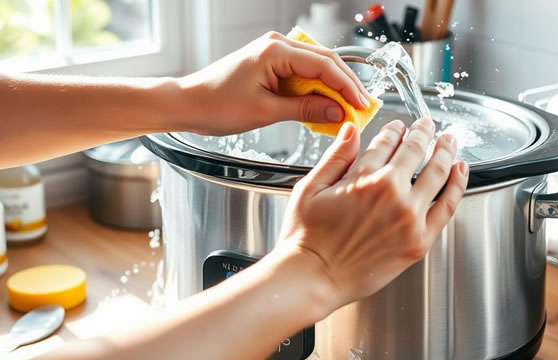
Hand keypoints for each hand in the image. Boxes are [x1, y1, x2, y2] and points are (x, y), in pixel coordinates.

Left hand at [177, 31, 369, 135]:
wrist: (189, 102)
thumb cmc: (217, 104)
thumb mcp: (266, 111)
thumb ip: (306, 110)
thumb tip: (337, 112)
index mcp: (275, 51)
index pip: (324, 66)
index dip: (347, 87)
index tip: (362, 105)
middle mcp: (277, 45)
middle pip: (325, 61)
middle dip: (346, 85)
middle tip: (363, 107)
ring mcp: (274, 52)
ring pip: (316, 66)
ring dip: (333, 87)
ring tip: (349, 108)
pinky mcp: (272, 63)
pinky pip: (303, 73)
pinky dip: (317, 88)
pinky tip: (326, 104)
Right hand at [276, 118, 468, 309]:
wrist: (313, 278)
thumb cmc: (306, 239)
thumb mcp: (311, 188)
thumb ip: (336, 156)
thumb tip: (351, 129)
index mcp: (365, 177)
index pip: (388, 141)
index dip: (394, 130)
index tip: (398, 127)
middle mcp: (392, 194)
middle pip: (416, 151)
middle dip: (423, 132)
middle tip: (427, 125)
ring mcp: (410, 218)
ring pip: (438, 173)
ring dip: (446, 150)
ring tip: (450, 140)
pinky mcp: (420, 241)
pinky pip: (448, 206)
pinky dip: (458, 184)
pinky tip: (461, 170)